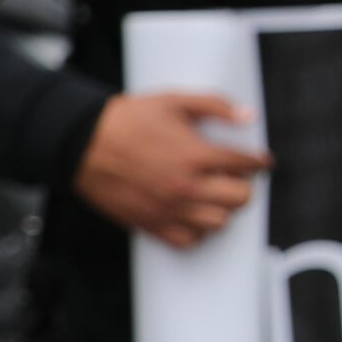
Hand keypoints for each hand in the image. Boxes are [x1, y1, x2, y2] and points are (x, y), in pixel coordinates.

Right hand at [78, 89, 267, 245]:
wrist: (81, 143)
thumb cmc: (127, 120)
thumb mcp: (174, 101)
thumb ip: (215, 106)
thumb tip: (248, 115)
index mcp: (196, 155)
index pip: (246, 164)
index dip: (259, 161)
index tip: (261, 161)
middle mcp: (187, 186)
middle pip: (240, 199)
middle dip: (244, 185)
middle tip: (236, 178)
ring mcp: (169, 208)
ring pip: (219, 222)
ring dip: (223, 208)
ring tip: (215, 195)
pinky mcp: (151, 223)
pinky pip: (189, 240)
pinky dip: (198, 231)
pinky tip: (194, 214)